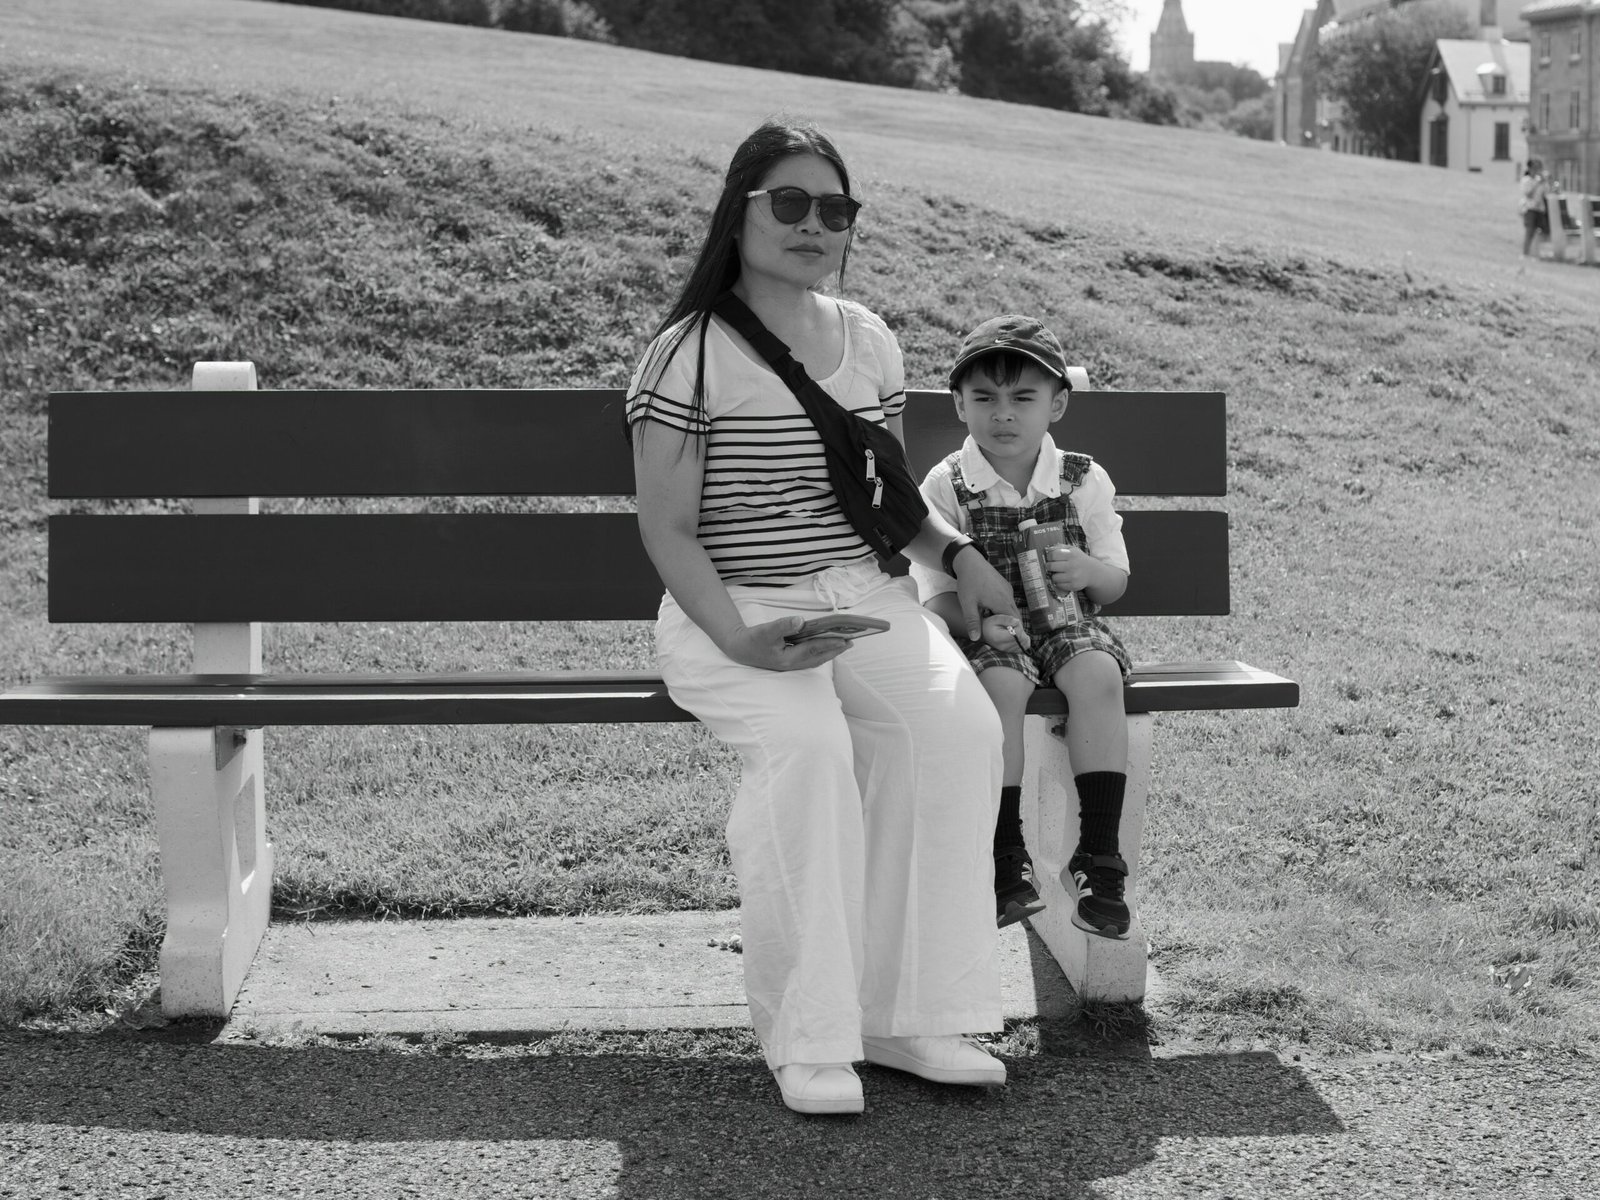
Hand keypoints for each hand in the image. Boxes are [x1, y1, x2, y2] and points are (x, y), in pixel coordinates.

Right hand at [720, 616, 853, 671]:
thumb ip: (783, 625)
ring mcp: (792, 665)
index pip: (814, 650)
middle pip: (819, 657)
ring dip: (831, 652)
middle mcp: (792, 664)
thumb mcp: (766, 630)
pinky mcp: (791, 662)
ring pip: (816, 659)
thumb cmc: (753, 640)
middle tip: (852, 641)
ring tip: (844, 643)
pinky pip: (811, 658)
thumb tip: (800, 621)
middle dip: (836, 650)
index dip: (830, 644)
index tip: (845, 639)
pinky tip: (827, 646)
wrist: (740, 649)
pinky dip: (822, 652)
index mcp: (788, 659)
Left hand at [952, 548, 1019, 640]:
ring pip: (1012, 609)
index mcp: (1002, 602)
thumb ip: (973, 621)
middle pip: (1015, 617)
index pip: (1013, 623)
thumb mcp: (968, 603)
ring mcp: (1008, 590)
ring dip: (1006, 618)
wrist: (970, 561)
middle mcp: (1009, 596)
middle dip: (1011, 628)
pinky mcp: (1005, 587)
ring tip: (998, 627)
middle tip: (1005, 639)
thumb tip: (976, 638)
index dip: (1012, 633)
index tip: (1008, 642)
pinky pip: (1008, 602)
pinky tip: (993, 613)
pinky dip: (1004, 609)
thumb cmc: (968, 582)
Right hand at [980, 613, 1029, 651]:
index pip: (1018, 633)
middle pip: (1023, 639)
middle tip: (1013, 626)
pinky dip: (1023, 641)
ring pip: (1025, 643)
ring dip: (1023, 636)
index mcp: (1000, 638)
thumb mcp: (995, 618)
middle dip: (1021, 630)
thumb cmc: (989, 624)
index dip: (1018, 626)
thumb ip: (1006, 619)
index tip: (1012, 622)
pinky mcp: (1011, 652)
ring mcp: (1008, 651)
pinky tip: (1017, 636)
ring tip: (1014, 631)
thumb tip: (1017, 622)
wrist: (983, 634)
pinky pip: (1024, 648)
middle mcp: (1004, 647)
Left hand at [1045, 545, 1097, 593]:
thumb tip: (1048, 550)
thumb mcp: (1072, 549)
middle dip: (1049, 566)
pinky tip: (1063, 579)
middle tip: (1052, 566)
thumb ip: (1060, 547)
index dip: (1049, 557)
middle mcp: (1072, 565)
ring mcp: (1073, 576)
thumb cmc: (1078, 559)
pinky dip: (1059, 582)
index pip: (1052, 555)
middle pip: (1051, 566)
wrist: (1092, 571)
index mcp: (1071, 554)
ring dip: (1054, 575)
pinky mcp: (1073, 585)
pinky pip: (1059, 585)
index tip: (1050, 558)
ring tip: (1059, 573)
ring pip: (1054, 577)